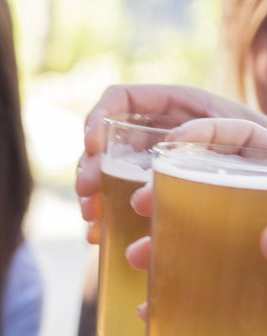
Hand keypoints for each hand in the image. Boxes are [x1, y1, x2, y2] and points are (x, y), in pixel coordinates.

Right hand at [77, 84, 266, 242]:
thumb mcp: (263, 143)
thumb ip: (235, 134)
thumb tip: (176, 142)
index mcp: (186, 109)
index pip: (126, 100)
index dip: (100, 117)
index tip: (92, 147)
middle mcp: (167, 136)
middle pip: (110, 141)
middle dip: (90, 164)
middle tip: (87, 191)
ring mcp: (164, 169)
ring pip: (111, 175)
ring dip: (93, 195)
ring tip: (91, 219)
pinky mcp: (166, 201)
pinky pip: (125, 205)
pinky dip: (106, 219)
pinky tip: (99, 235)